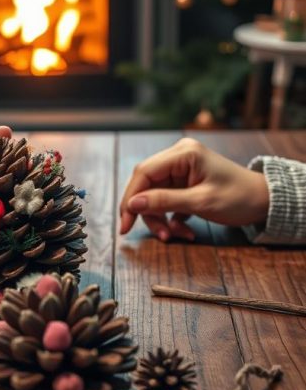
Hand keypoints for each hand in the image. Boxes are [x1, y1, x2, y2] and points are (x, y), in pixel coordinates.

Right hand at [119, 137, 268, 241]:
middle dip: (147, 212)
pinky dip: (171, 217)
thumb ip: (165, 201)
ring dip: (160, 219)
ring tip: (174, 236)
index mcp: (182, 153)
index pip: (144, 173)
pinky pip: (166, 200)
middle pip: (147, 185)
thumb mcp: (201, 202)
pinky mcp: (184, 182)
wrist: (264, 201)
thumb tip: (132, 204)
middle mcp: (178, 156)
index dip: (130, 198)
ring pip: (155, 195)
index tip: (125, 224)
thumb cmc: (238, 198)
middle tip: (155, 235)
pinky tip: (183, 231)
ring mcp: (181, 169)